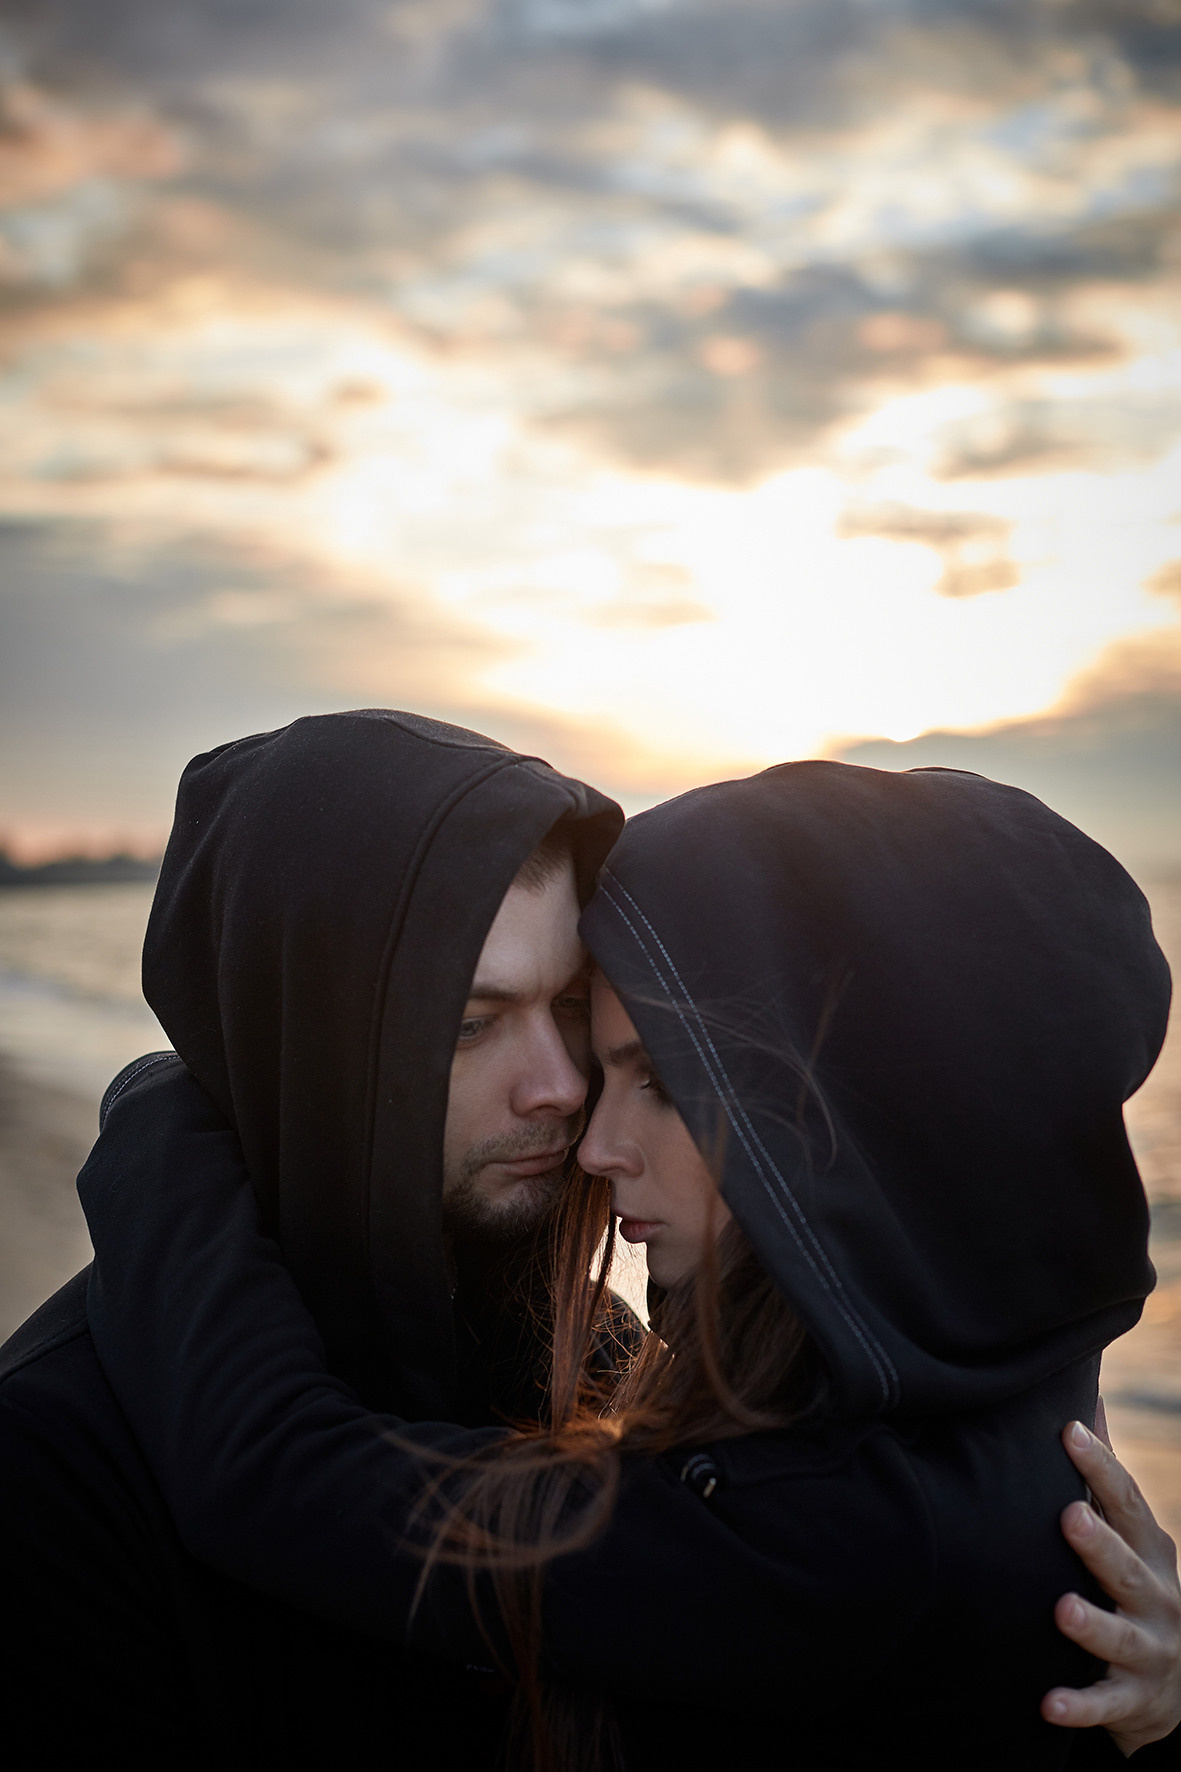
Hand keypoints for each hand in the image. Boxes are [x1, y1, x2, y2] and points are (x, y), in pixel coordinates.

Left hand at [1042, 1402, 1180, 1753]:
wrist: (1175, 1680)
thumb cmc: (1137, 1583)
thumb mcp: (1133, 1532)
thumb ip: (1106, 1476)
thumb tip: (1084, 1402)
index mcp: (1151, 1549)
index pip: (1126, 1502)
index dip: (1099, 1466)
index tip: (1069, 1431)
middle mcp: (1156, 1597)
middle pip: (1127, 1567)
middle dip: (1100, 1543)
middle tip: (1068, 1516)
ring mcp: (1149, 1650)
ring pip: (1120, 1636)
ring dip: (1092, 1625)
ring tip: (1061, 1608)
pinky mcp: (1133, 1699)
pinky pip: (1104, 1704)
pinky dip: (1078, 1705)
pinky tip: (1047, 1703)